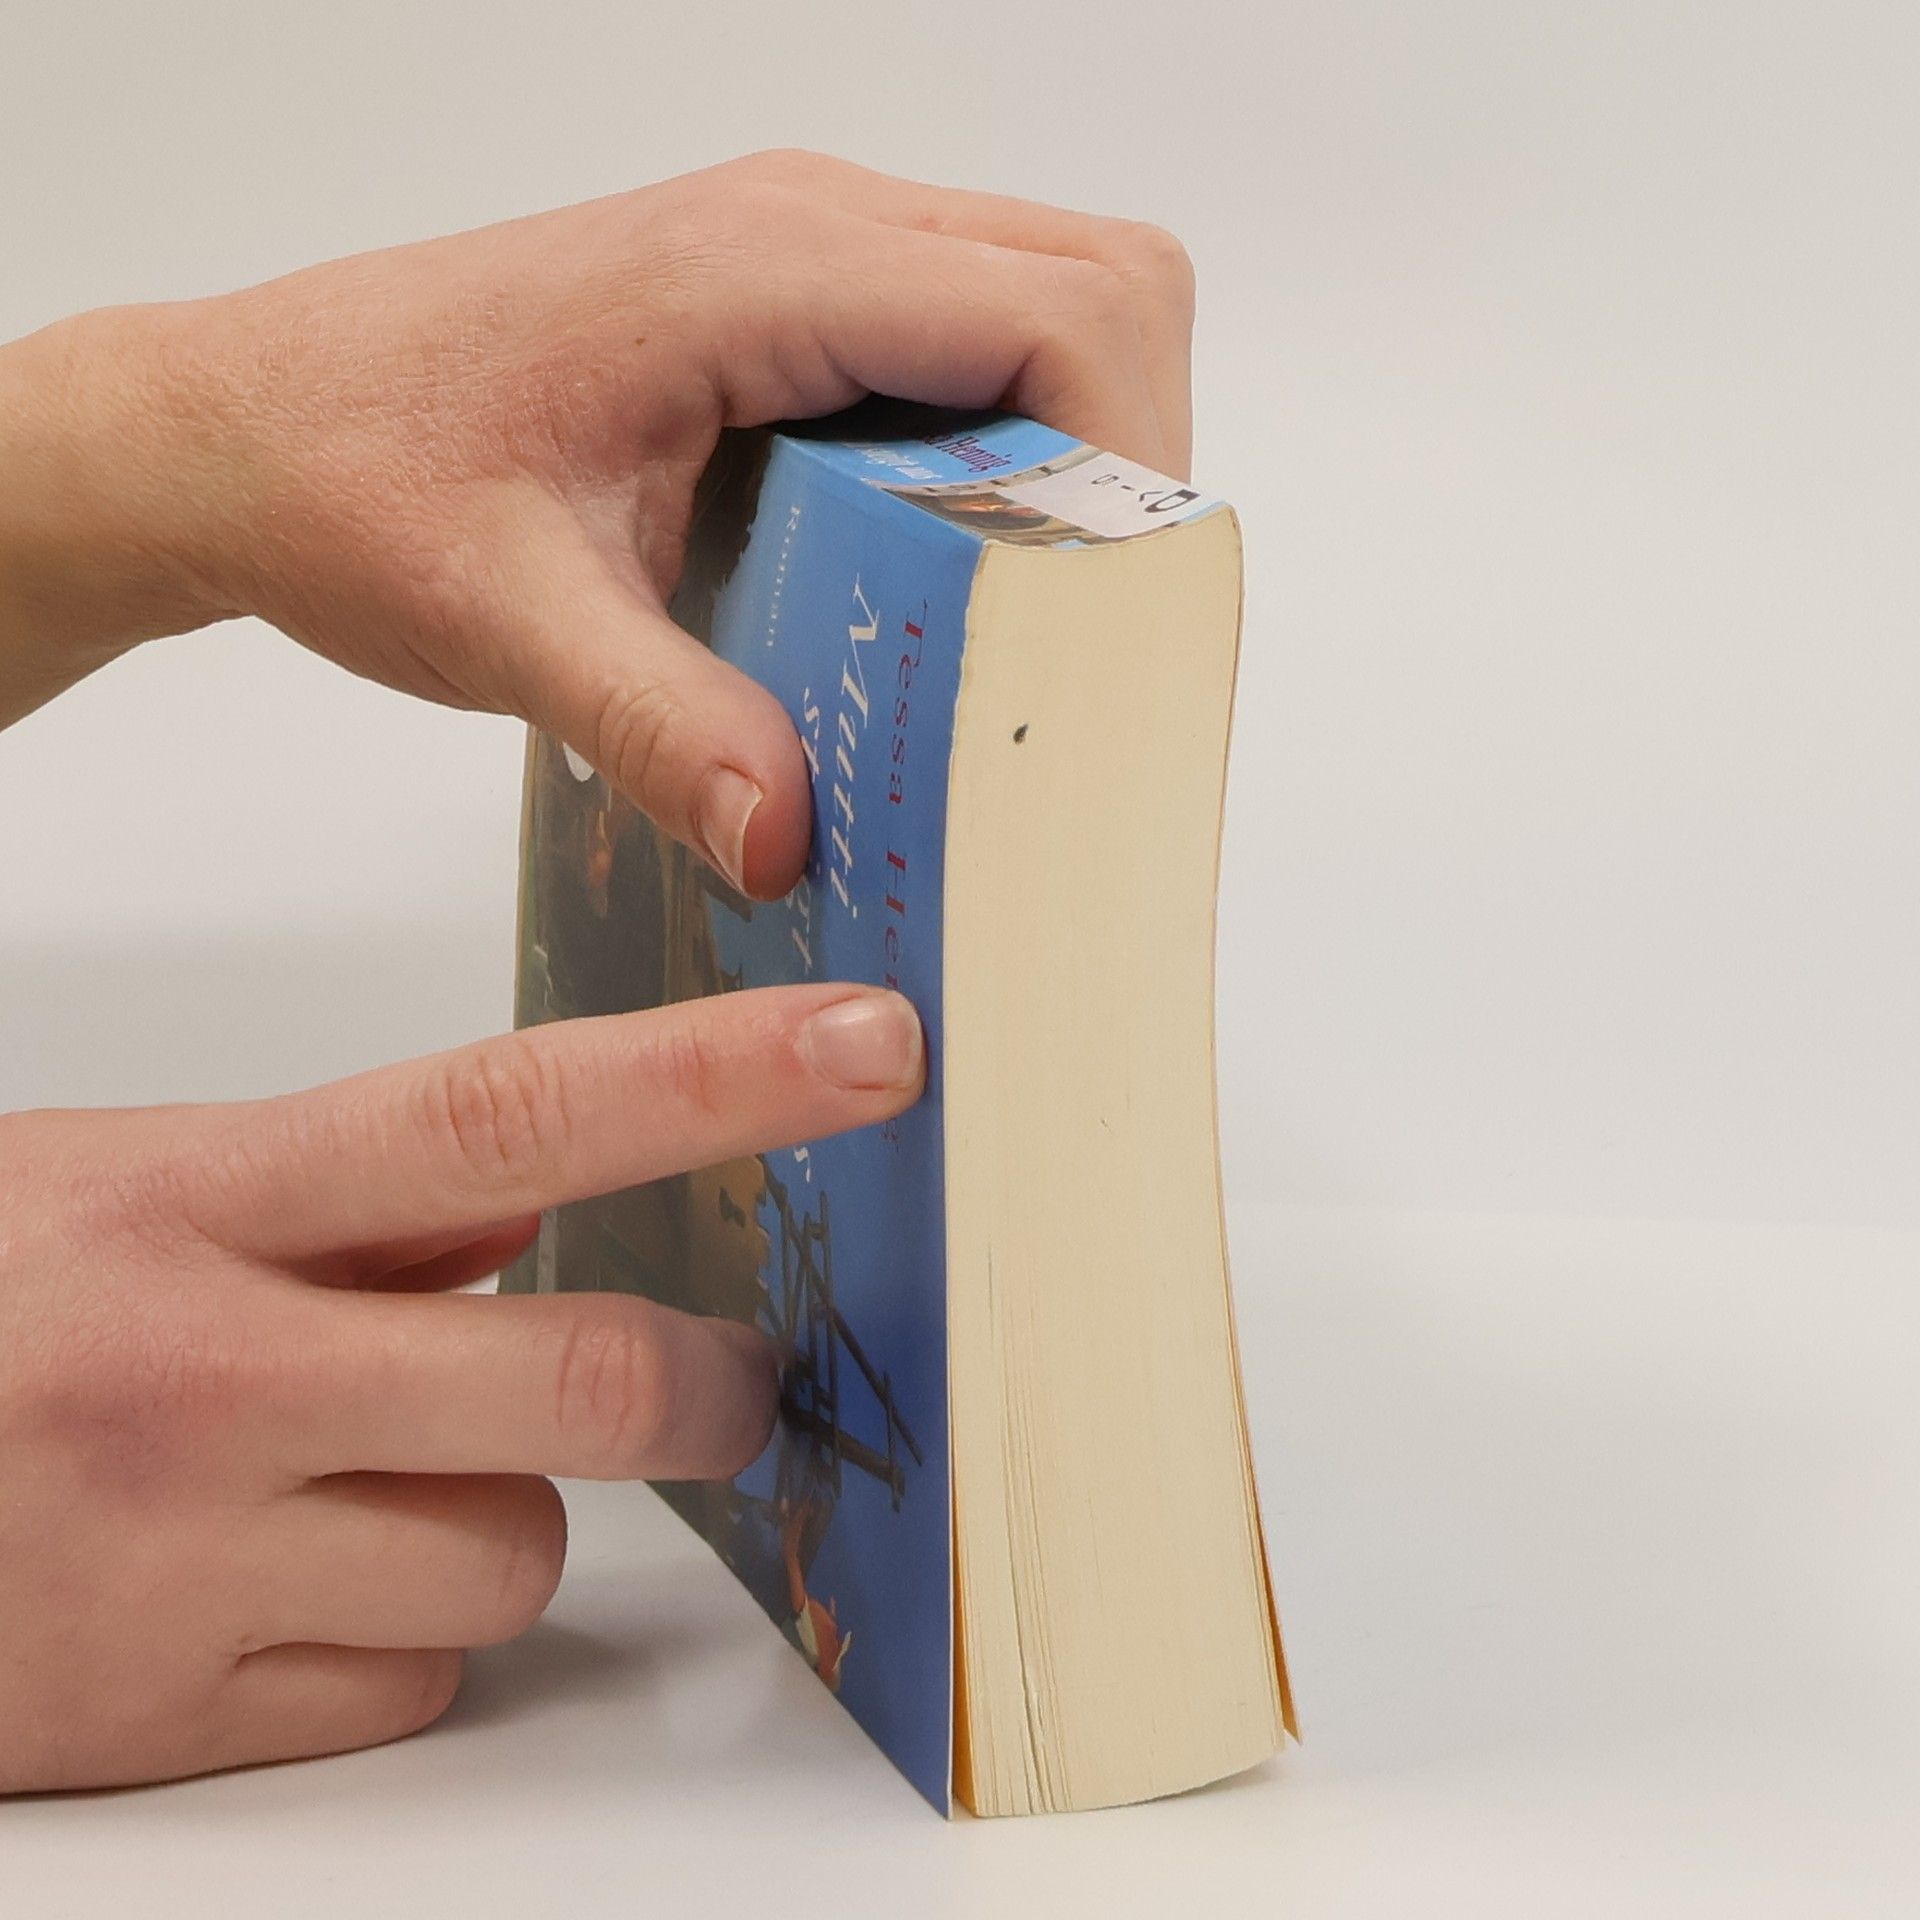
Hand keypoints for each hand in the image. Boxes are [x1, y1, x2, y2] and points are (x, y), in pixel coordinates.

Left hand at [0, 150, 1195, 894]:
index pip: (1067, 310)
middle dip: (1138, 455)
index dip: (1138, 461)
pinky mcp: (789, 305)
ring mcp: (803, 253)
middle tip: (1084, 623)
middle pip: (1105, 281)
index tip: (1114, 618)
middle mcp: (806, 227)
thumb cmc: (359, 479)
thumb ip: (662, 726)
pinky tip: (941, 565)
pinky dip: (1011, 440)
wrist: (250, 425)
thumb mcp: (513, 623)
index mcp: (762, 270)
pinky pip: (971, 334)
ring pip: (1053, 295)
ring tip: (1025, 607)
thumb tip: (793, 835)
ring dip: (1079, 445)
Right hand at [0, 982, 922, 1792]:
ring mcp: (184, 1566)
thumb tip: (538, 1207)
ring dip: (495, 1520)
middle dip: (709, 1391)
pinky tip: (289, 1583)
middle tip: (733, 1379)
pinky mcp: (166, 1720)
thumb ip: (349, 1197)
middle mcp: (203, 1379)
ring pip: (511, 1560)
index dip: (719, 1076)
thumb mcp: (135, 1184)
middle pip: (585, 1382)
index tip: (873, 1046)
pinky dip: (397, 1641)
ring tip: (370, 1480)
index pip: (513, 1111)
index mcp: (203, 1200)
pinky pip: (410, 1686)